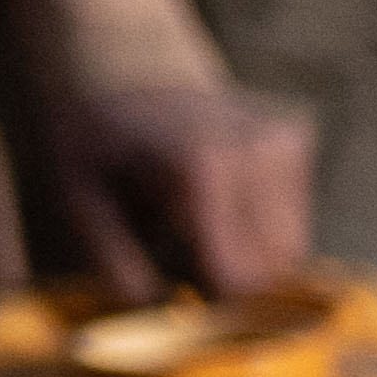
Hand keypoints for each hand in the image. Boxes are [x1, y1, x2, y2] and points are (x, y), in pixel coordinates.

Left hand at [41, 75, 320, 301]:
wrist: (124, 65)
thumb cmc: (97, 136)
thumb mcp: (80, 194)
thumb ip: (114, 257)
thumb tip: (155, 312)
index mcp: (207, 168)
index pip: (238, 276)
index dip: (210, 301)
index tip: (181, 302)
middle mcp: (259, 150)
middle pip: (270, 268)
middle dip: (232, 282)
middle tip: (184, 265)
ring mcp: (284, 141)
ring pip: (290, 250)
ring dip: (250, 258)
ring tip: (199, 231)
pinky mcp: (297, 139)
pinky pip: (293, 218)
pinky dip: (261, 230)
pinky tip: (221, 206)